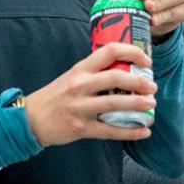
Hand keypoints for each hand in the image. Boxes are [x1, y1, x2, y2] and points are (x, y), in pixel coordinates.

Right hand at [24, 43, 157, 146]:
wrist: (30, 119)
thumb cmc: (54, 96)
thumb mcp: (72, 76)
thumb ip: (94, 72)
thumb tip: (125, 70)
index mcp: (80, 69)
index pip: (109, 51)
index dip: (132, 53)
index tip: (146, 61)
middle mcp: (81, 85)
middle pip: (116, 78)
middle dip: (139, 82)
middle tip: (152, 87)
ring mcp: (81, 107)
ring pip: (115, 104)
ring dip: (138, 105)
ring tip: (151, 106)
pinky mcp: (81, 128)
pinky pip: (110, 131)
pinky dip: (130, 132)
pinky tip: (144, 131)